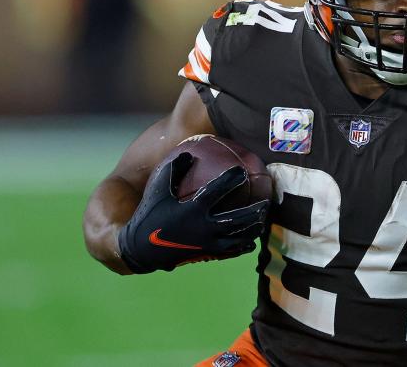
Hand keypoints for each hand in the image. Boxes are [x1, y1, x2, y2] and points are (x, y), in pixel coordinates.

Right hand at [116, 152, 268, 273]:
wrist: (141, 248)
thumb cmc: (150, 214)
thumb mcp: (158, 188)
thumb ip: (174, 169)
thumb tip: (190, 153)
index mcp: (192, 209)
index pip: (217, 191)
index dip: (231, 179)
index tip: (241, 170)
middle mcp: (203, 226)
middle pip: (237, 219)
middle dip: (254, 210)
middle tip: (265, 201)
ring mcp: (207, 243)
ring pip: (238, 237)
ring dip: (252, 228)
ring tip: (262, 220)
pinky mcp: (206, 254)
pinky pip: (230, 251)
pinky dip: (242, 246)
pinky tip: (250, 242)